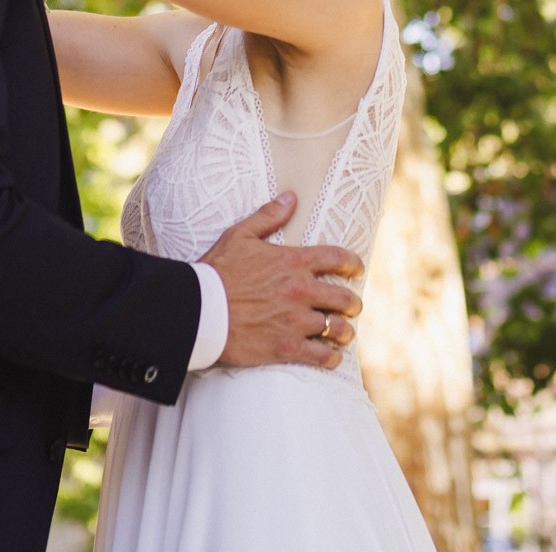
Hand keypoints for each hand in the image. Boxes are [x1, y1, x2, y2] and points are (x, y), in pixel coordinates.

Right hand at [202, 192, 364, 369]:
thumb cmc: (216, 270)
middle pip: (345, 298)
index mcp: (292, 261)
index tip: (357, 269)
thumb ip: (268, 216)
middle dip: (352, 303)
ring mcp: (295, 320)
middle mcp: (300, 290)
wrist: (198, 308)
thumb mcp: (239, 235)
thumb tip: (291, 197)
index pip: (337, 258)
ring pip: (338, 329)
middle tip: (352, 307)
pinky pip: (321, 356)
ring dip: (344, 331)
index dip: (353, 264)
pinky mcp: (286, 347)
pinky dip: (330, 357)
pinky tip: (331, 356)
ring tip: (343, 333)